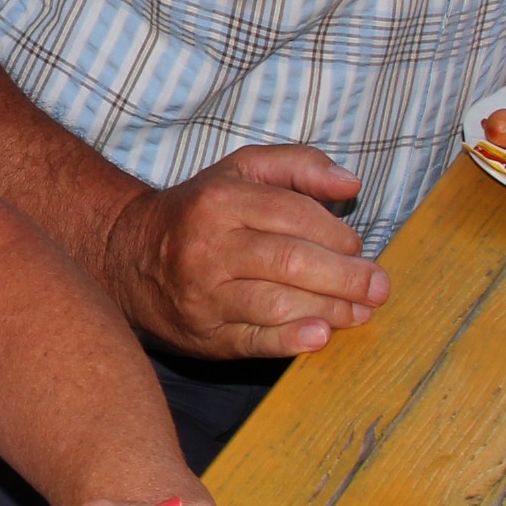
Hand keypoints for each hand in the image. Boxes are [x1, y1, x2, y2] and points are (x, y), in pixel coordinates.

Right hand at [98, 145, 381, 357]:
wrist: (127, 255)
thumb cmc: (199, 212)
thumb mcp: (239, 171)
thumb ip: (298, 164)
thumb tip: (351, 183)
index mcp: (220, 201)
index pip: (294, 215)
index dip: (336, 234)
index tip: (358, 248)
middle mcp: (208, 247)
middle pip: (291, 262)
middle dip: (346, 277)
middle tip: (379, 287)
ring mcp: (204, 294)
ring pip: (277, 304)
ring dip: (330, 310)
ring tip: (361, 312)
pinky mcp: (204, 334)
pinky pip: (254, 341)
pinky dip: (291, 341)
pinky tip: (320, 336)